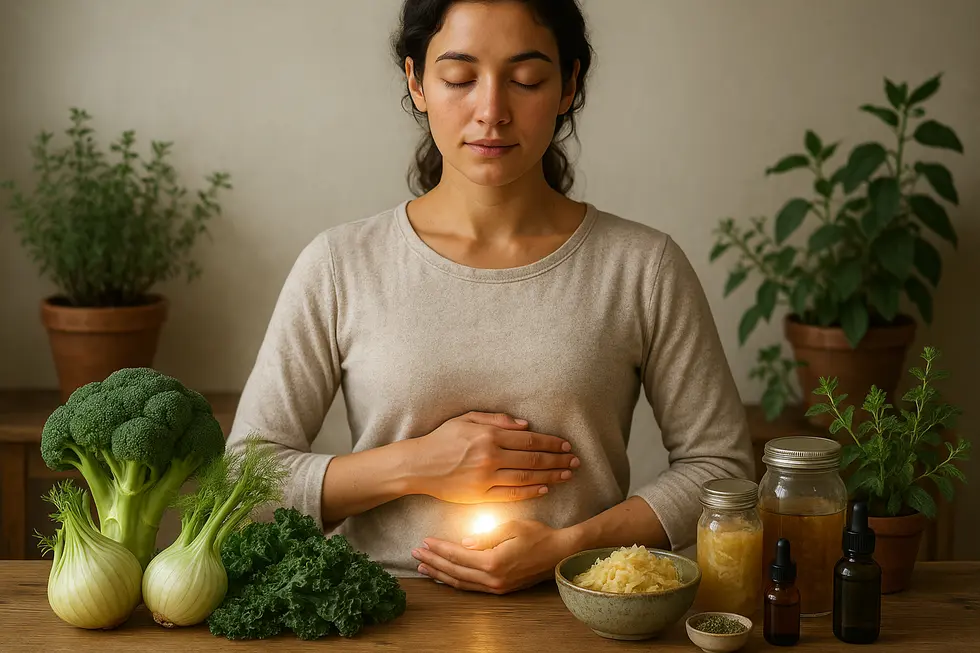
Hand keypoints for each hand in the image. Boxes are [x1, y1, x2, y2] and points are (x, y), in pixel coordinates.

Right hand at [412, 412, 579, 503]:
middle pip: (533, 460)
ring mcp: (486, 478)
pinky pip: (512, 494)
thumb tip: (525, 425)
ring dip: (551, 476)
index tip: (566, 445)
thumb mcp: (467, 419)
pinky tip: (545, 489)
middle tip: (576, 461)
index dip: (551, 443)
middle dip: (558, 460)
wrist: (417, 465)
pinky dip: (531, 492)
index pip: (530, 439)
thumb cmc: (442, 439)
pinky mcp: (480, 495)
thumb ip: (497, 420)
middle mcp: (490, 456)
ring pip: (527, 478)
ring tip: (568, 475)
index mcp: (489, 435)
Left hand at [412, 519, 577, 593]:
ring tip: (423, 567)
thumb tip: (463, 542)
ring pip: (461, 583)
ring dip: (440, 574)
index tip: (424, 541)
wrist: (560, 554)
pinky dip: (455, 581)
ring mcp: (497, 586)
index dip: (439, 548)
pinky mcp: (501, 588)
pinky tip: (445, 576)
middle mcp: (493, 579)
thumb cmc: (539, 535)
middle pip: (454, 571)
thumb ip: (485, 536)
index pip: (457, 555)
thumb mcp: (512, 527)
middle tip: (415, 554)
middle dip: (433, 562)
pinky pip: (472, 587)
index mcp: (493, 562)